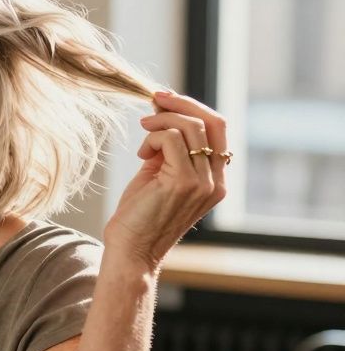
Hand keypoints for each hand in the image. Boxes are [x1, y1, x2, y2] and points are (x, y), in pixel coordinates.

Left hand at [104, 90, 227, 269]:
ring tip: (142, 134)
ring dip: (160, 122)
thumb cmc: (139, 216)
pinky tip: (141, 156)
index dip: (192, 107)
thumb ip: (167, 147)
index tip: (164, 99)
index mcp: (216, 178)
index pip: (218, 128)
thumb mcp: (159, 174)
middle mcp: (217, 180)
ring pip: (190, 127)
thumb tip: (162, 110)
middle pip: (212, 121)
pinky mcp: (184, 182)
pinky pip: (170, 139)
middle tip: (153, 100)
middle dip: (180, 104)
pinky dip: (151, 138)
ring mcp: (204, 182)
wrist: (131, 251)